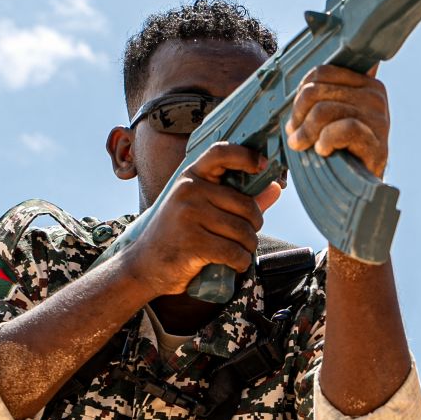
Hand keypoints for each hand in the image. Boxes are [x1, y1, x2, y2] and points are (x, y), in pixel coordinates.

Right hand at [122, 143, 279, 297]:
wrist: (144, 266)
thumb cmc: (179, 235)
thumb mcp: (203, 210)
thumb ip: (240, 199)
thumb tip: (276, 187)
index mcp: (192, 177)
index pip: (221, 153)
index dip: (246, 156)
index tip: (263, 165)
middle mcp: (189, 190)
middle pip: (246, 206)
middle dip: (254, 226)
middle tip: (245, 237)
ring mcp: (189, 215)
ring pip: (243, 231)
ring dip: (248, 247)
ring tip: (238, 252)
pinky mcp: (192, 242)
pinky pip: (234, 253)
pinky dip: (240, 263)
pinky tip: (234, 265)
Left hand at [284, 65, 389, 178]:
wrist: (358, 189)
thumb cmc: (340, 152)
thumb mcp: (330, 117)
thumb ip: (321, 97)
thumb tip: (298, 86)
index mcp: (364, 83)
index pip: (322, 72)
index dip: (300, 94)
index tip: (297, 118)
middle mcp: (375, 95)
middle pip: (317, 90)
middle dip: (298, 116)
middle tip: (295, 137)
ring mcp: (378, 119)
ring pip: (324, 110)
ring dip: (306, 132)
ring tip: (302, 146)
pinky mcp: (377, 143)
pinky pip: (343, 129)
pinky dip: (326, 140)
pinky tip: (324, 151)